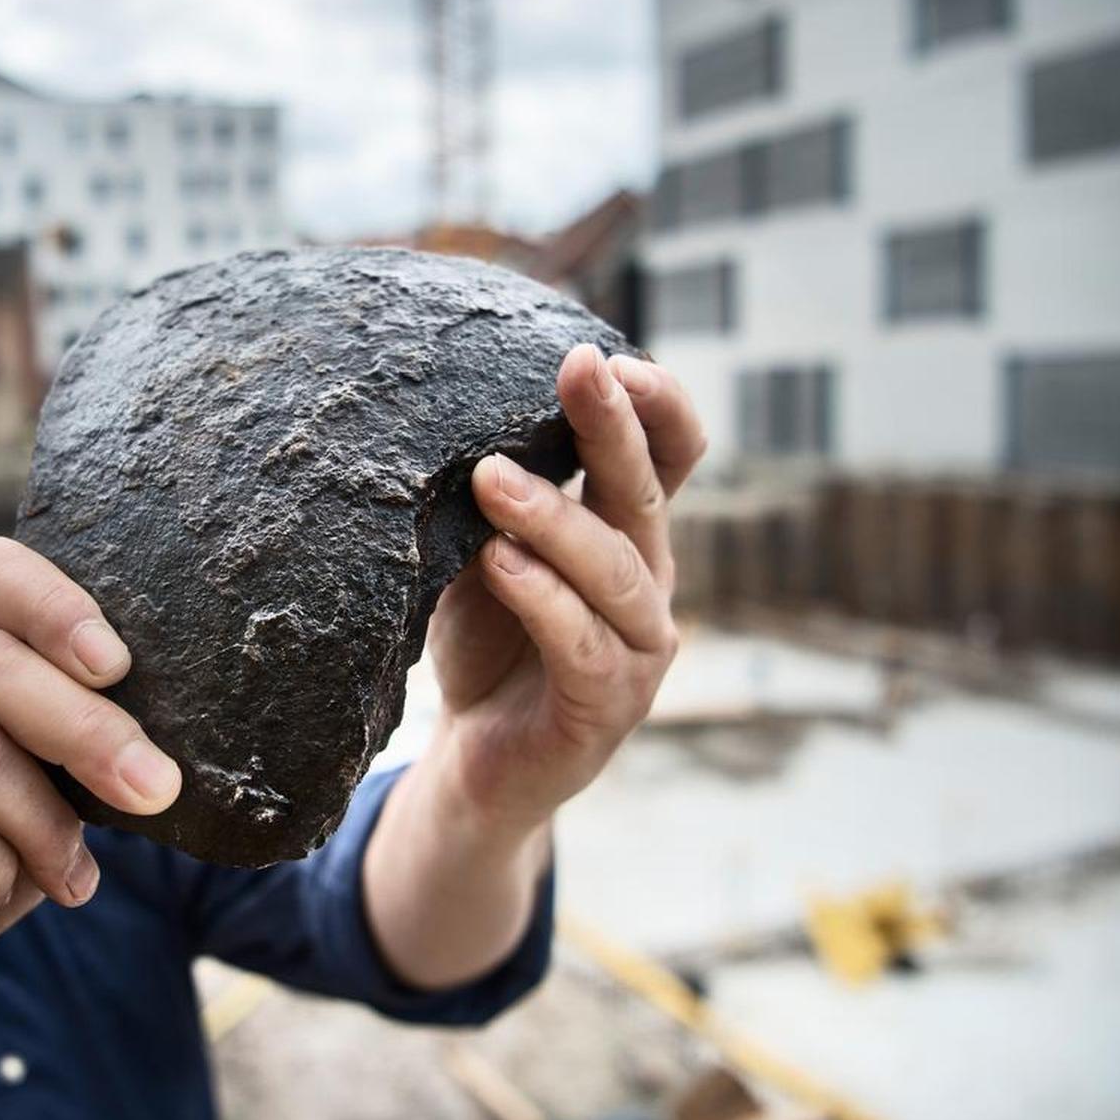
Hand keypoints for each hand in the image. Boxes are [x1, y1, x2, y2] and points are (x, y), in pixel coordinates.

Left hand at [424, 346, 706, 831]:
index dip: (657, 405)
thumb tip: (448, 420)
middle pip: (647, 493)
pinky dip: (540, 597)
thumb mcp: (481, 553)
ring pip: (612, 570)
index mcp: (629, 535)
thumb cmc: (486, 642)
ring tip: (489, 477)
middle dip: (612, 424)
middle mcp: (648, 584)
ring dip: (552, 516)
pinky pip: (582, 643)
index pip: (671, 457)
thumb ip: (492, 500)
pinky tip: (499, 563)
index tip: (611, 354)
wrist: (478, 765)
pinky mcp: (606, 706)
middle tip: (575, 365)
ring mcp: (638, 649)